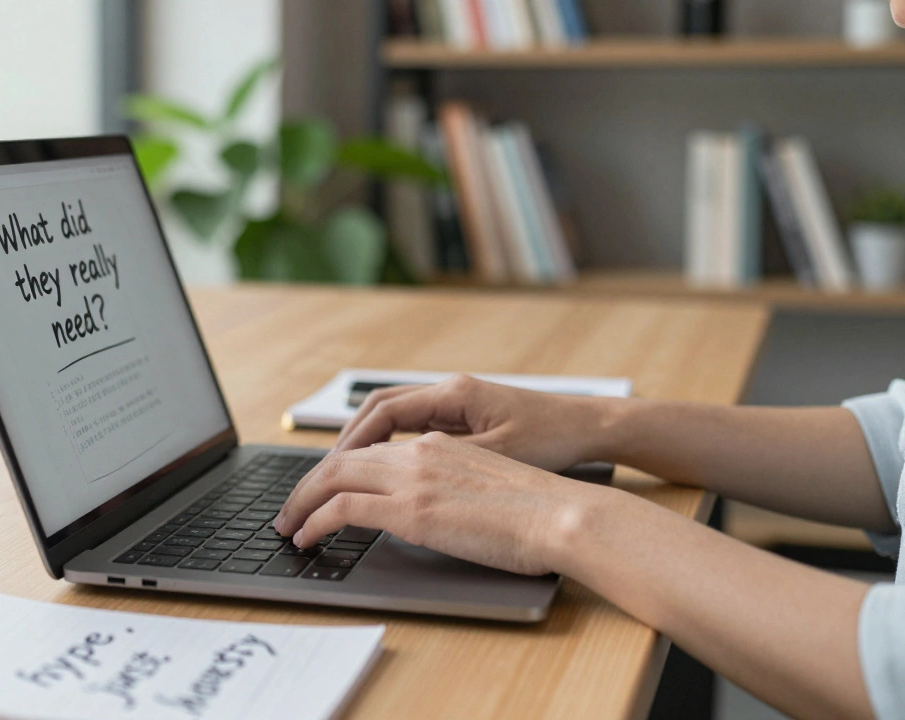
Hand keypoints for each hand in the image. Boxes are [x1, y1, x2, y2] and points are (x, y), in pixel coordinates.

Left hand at [273, 432, 612, 575]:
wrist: (561, 514)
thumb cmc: (539, 510)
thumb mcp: (486, 484)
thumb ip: (450, 486)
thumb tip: (432, 509)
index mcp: (438, 443)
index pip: (372, 449)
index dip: (338, 469)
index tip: (321, 490)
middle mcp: (419, 452)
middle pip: (342, 458)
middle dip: (307, 484)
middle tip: (289, 509)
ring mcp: (413, 479)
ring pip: (333, 477)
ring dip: (301, 502)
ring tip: (288, 526)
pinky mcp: (411, 509)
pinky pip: (342, 509)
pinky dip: (314, 521)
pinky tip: (306, 538)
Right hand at [335, 375, 612, 471]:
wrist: (591, 427)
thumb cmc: (552, 438)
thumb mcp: (496, 456)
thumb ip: (443, 462)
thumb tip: (392, 476)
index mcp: (452, 394)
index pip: (382, 411)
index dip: (351, 441)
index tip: (329, 470)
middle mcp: (449, 392)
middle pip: (379, 409)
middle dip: (347, 440)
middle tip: (323, 475)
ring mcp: (456, 404)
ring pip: (394, 417)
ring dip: (367, 443)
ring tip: (344, 475)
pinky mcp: (466, 419)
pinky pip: (413, 427)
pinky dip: (391, 446)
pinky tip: (385, 473)